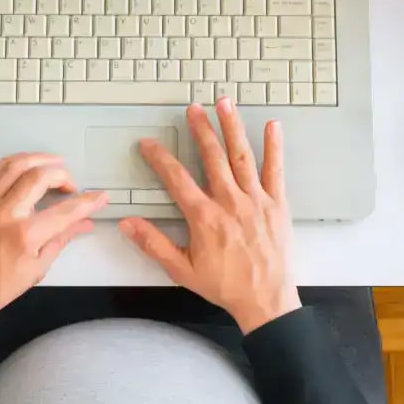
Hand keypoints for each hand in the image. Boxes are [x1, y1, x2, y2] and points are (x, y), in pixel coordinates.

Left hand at [0, 153, 108, 319]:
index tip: (99, 196)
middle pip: (40, 176)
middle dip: (62, 174)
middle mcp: (5, 213)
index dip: (88, 201)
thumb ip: (61, 240)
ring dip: (37, 160)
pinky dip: (10, 164)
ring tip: (50, 164)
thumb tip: (82, 223)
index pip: (66, 210)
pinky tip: (21, 166)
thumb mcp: (36, 268)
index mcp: (25, 235)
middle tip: (69, 183)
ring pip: (14, 166)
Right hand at [118, 99, 300, 333]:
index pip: (176, 179)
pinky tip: (272, 126)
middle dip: (201, 130)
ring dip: (232, 128)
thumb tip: (127, 225)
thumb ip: (153, 244)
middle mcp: (230, 203)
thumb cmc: (225, 286)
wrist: (265, 300)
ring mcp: (256, 201)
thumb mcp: (181, 269)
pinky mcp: (276, 204)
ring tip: (224, 104)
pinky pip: (275, 170)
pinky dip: (274, 147)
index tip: (149, 144)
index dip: (160, 158)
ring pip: (242, 156)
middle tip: (193, 109)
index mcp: (205, 218)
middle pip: (212, 157)